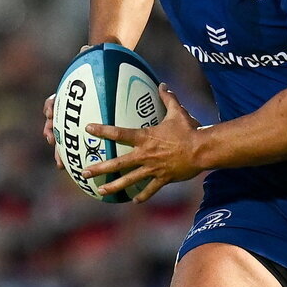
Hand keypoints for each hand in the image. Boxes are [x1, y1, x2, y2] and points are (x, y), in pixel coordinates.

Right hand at [44, 47, 92, 168]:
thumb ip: (91, 55)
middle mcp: (70, 111)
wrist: (112, 81)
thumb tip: (86, 46)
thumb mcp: (98, 63)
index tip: (49, 113)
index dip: (50, 108)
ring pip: (65, 139)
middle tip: (51, 141)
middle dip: (51, 134)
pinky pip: (82, 147)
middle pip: (56, 124)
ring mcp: (78, 123)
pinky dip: (80, 157)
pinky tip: (82, 169)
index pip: (55, 102)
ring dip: (61, 151)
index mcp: (69, 97)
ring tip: (61, 163)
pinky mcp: (89, 134)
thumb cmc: (104, 72)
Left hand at [82, 84, 202, 202]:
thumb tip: (162, 85)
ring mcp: (153, 168)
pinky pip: (150, 189)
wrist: (202, 150)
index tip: (88, 129)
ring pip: (129, 180)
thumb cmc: (189, 130)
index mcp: (145, 138)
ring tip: (102, 191)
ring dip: (114, 186)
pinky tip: (135, 201)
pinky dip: (143, 196)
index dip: (102, 130)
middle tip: (84, 172)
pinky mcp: (163, 178)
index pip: (119, 133)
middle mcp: (145, 154)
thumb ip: (168, 99)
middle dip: (100, 168)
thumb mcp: (178, 112)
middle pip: (118, 163)